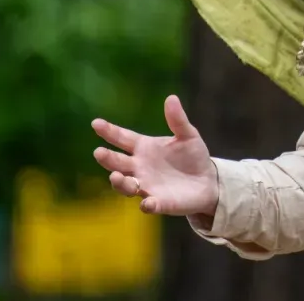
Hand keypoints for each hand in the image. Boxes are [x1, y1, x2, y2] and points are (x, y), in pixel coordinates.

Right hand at [92, 95, 217, 217]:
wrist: (208, 181)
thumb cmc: (193, 156)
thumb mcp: (188, 135)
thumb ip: (177, 120)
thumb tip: (171, 98)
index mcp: (144, 147)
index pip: (122, 138)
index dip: (109, 131)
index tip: (96, 123)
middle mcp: (140, 167)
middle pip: (118, 163)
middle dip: (107, 158)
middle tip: (98, 152)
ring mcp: (147, 186)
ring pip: (126, 186)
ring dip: (120, 182)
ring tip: (116, 176)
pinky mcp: (159, 202)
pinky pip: (149, 205)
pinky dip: (147, 204)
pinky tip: (147, 202)